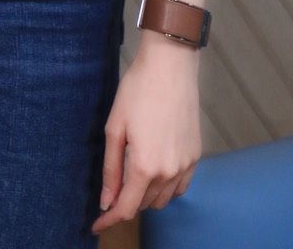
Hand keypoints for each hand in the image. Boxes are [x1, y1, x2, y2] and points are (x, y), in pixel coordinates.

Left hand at [92, 35, 201, 233]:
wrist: (170, 67)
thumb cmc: (138, 91)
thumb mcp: (115, 128)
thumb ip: (111, 169)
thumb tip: (106, 201)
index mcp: (144, 166)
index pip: (126, 208)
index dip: (109, 220)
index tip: (97, 225)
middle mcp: (168, 172)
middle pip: (144, 205)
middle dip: (126, 202)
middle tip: (112, 189)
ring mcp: (185, 165)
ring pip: (163, 198)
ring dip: (146, 195)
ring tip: (132, 176)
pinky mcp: (196, 156)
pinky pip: (180, 186)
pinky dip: (166, 188)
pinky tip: (154, 173)